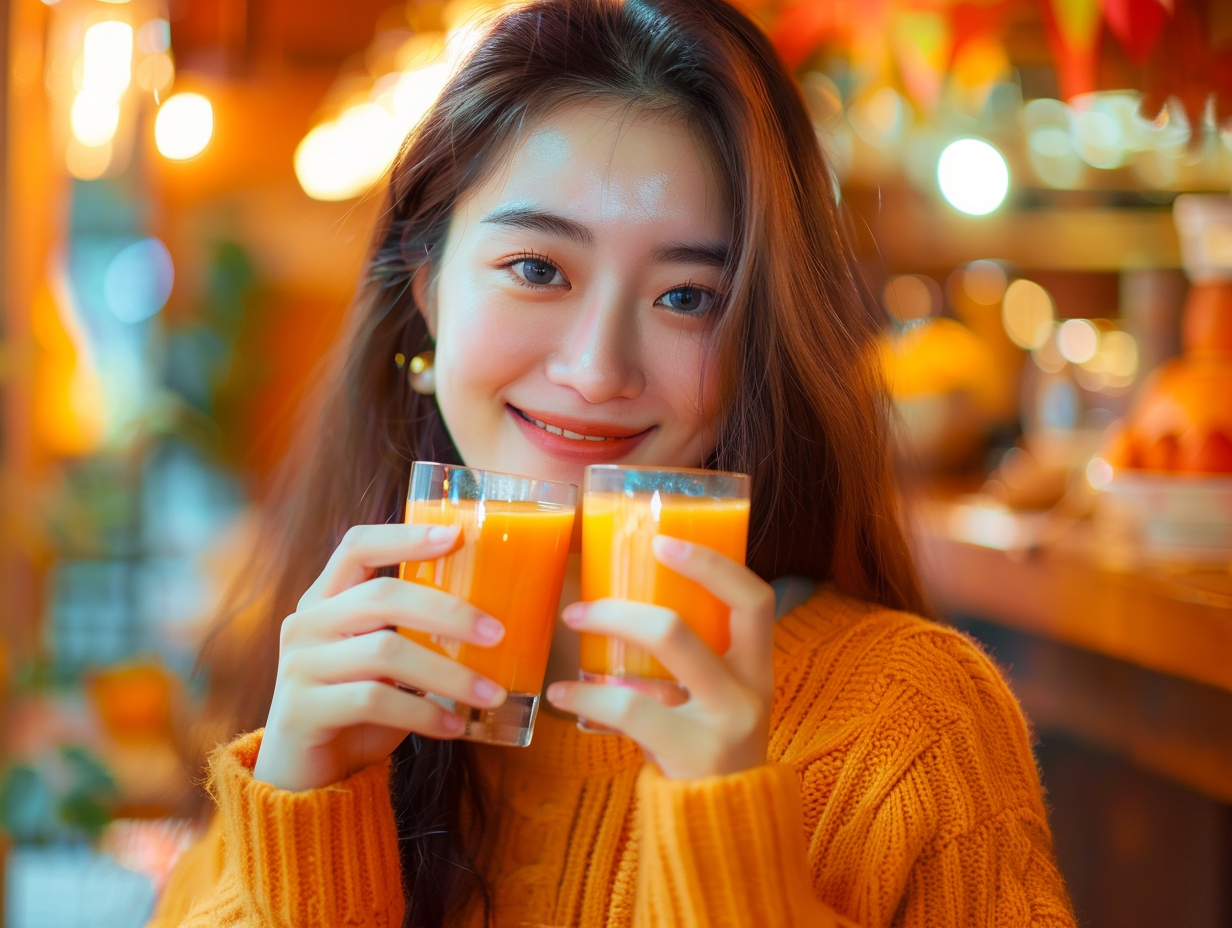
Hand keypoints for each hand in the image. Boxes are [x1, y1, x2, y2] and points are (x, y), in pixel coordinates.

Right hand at [253, 523, 508, 791]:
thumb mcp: (387, 661)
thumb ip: (415, 632)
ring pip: (385, 652)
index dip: (405, 535)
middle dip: (448, 612)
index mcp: (326, 599)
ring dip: (449, 674)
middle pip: (383, 597)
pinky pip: (373, 700)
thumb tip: (496, 620)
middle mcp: (306, 623)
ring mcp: (298, 665)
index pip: (357, 546)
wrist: (309, 779)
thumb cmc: (360, 709)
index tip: (456, 534)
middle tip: (497, 633)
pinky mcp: (301, 710)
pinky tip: (456, 727)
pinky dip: (423, 714)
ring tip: (491, 693)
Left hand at [545, 536, 775, 779]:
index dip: (712, 565)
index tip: (664, 542)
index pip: (754, 599)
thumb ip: (690, 661)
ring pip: (663, 650)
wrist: (729, 830)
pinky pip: (631, 708)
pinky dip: (588, 694)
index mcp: (757, 667)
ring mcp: (725, 723)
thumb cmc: (708, 751)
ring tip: (569, 632)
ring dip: (606, 632)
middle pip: (689, 623)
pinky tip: (563, 694)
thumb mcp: (717, 700)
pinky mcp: (695, 754)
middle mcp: (750, 690)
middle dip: (624, 605)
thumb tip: (625, 604)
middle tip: (580, 605)